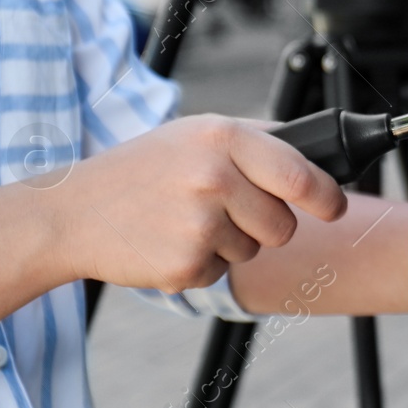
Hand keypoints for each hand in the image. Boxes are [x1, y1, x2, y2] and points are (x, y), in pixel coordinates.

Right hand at [46, 115, 347, 292]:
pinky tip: (170, 241)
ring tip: (186, 220)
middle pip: (283, 223)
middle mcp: (215, 178)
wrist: (72, 213)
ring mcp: (200, 224)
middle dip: (266, 224)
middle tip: (225, 211)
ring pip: (255, 249)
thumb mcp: (193, 135)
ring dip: (231, 243)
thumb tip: (313, 157)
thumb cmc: (139, 170)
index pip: (300, 175)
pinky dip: (203, 264)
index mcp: (222, 138)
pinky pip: (222, 272)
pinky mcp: (186, 264)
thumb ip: (252, 142)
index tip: (335, 207)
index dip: (327, 197)